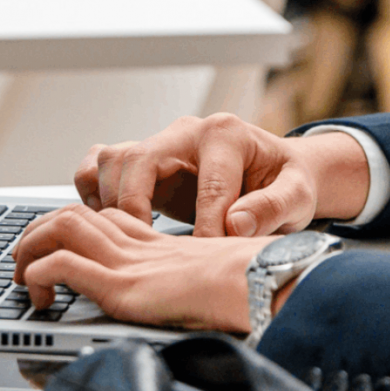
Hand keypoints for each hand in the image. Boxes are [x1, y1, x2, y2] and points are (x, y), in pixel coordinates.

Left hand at [12, 203, 273, 330]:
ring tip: (20, 275)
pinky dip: (37, 275)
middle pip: (72, 215)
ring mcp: (128, 262)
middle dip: (37, 231)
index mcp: (155, 241)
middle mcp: (137, 243)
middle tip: (20, 257)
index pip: (98, 218)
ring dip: (29, 247)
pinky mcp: (123, 286)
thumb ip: (183, 279)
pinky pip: (61, 267)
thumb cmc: (251, 286)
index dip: (66, 227)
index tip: (47, 243)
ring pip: (59, 229)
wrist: (267, 287)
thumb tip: (175, 299)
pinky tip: (38, 296)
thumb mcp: (210, 278)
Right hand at [74, 114, 369, 236]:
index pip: (207, 183)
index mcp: (224, 134)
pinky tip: (107, 222)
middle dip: (137, 208)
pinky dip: (91, 191)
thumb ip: (273, 207)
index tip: (209, 258)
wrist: (273, 171)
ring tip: (123, 236)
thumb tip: (237, 224)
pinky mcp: (141, 161)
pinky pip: (97, 165)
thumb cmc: (284, 182)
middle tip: (147, 247)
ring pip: (110, 160)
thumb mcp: (298, 194)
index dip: (208, 226)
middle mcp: (184, 132)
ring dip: (108, 200)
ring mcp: (158, 144)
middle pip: (137, 159)